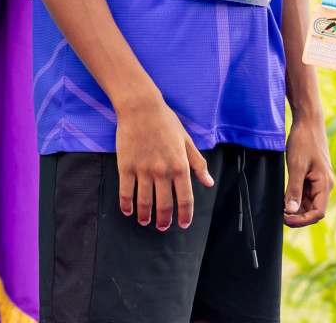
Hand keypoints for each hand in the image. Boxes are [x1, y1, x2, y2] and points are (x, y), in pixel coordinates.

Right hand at [115, 97, 213, 230]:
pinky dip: (127, 205)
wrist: (141, 108)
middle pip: (164, 205)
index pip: (186, 198)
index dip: (185, 215)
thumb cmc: (166, 122)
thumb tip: (209, 182)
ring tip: (145, 222)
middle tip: (162, 227)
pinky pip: (126, 192)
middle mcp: (163, 171)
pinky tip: (128, 211)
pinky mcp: (126, 167)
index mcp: (181, 166)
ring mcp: (143, 170)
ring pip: (144, 202)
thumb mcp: (187, 141)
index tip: (183, 224)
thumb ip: (198, 163)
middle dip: (164, 220)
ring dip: (145, 216)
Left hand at [283, 115, 332, 226]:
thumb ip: (294, 189)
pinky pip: (306, 192)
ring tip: (280, 206)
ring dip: (296, 207)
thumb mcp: (296, 166)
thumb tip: (291, 210)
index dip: (302, 220)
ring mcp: (319, 180)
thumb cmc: (304, 140)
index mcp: (325, 184)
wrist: (308, 121)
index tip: (286, 219)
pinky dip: (296, 197)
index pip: (318, 213)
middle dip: (298, 215)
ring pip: (309, 202)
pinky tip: (284, 196)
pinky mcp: (313, 175)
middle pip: (314, 210)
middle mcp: (325, 184)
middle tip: (280, 214)